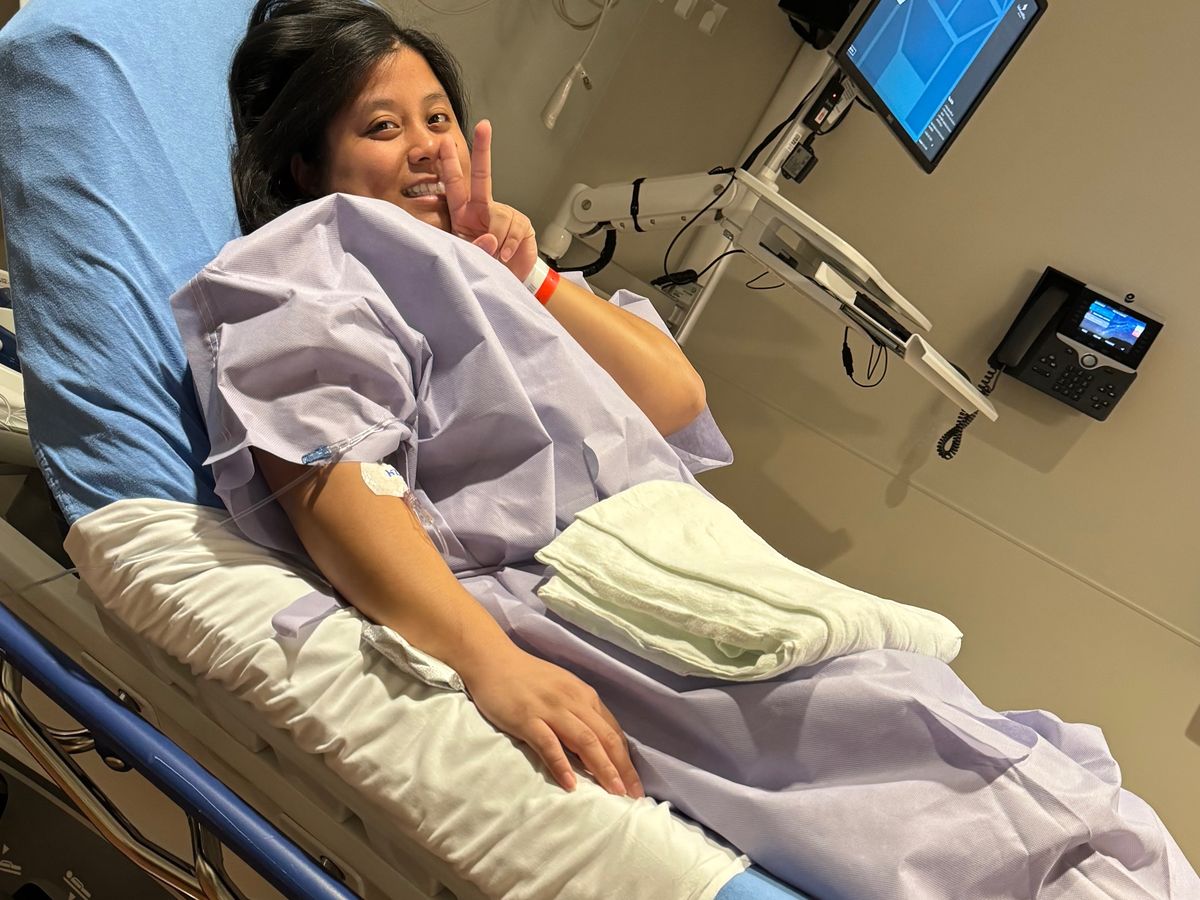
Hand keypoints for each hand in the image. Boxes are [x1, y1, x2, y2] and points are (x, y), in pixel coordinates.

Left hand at [438, 119, 539, 281]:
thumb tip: (490, 237)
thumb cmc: (482, 267)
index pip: (454, 185)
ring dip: (497, 242)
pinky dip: (509, 247)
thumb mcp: (469, 260)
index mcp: (462, 214)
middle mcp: (482, 209)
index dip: (449, 164)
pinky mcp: (521, 224)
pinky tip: (506, 255)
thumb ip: (474, 249)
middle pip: (481, 177)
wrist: (507, 281)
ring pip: (499, 219)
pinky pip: (514, 232)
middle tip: (483, 127)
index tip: (446, 142)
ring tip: (494, 257)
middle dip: (483, 151)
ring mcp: (503, 215)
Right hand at [460, 643, 643, 798]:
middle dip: (622, 768)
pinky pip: (548, 744)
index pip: (613, 730)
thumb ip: (580, 712)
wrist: (493, 660)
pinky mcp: (527, 718)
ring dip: (602, 768)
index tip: (635, 783)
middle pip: (605, 737)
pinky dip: (561, 764)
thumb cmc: (528, 678)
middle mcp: (573, 701)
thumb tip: (598, 744)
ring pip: (585, 741)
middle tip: (634, 795)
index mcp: (584, 695)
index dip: (626, 759)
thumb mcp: (563, 689)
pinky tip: (571, 784)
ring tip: (613, 792)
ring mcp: (550, 709)